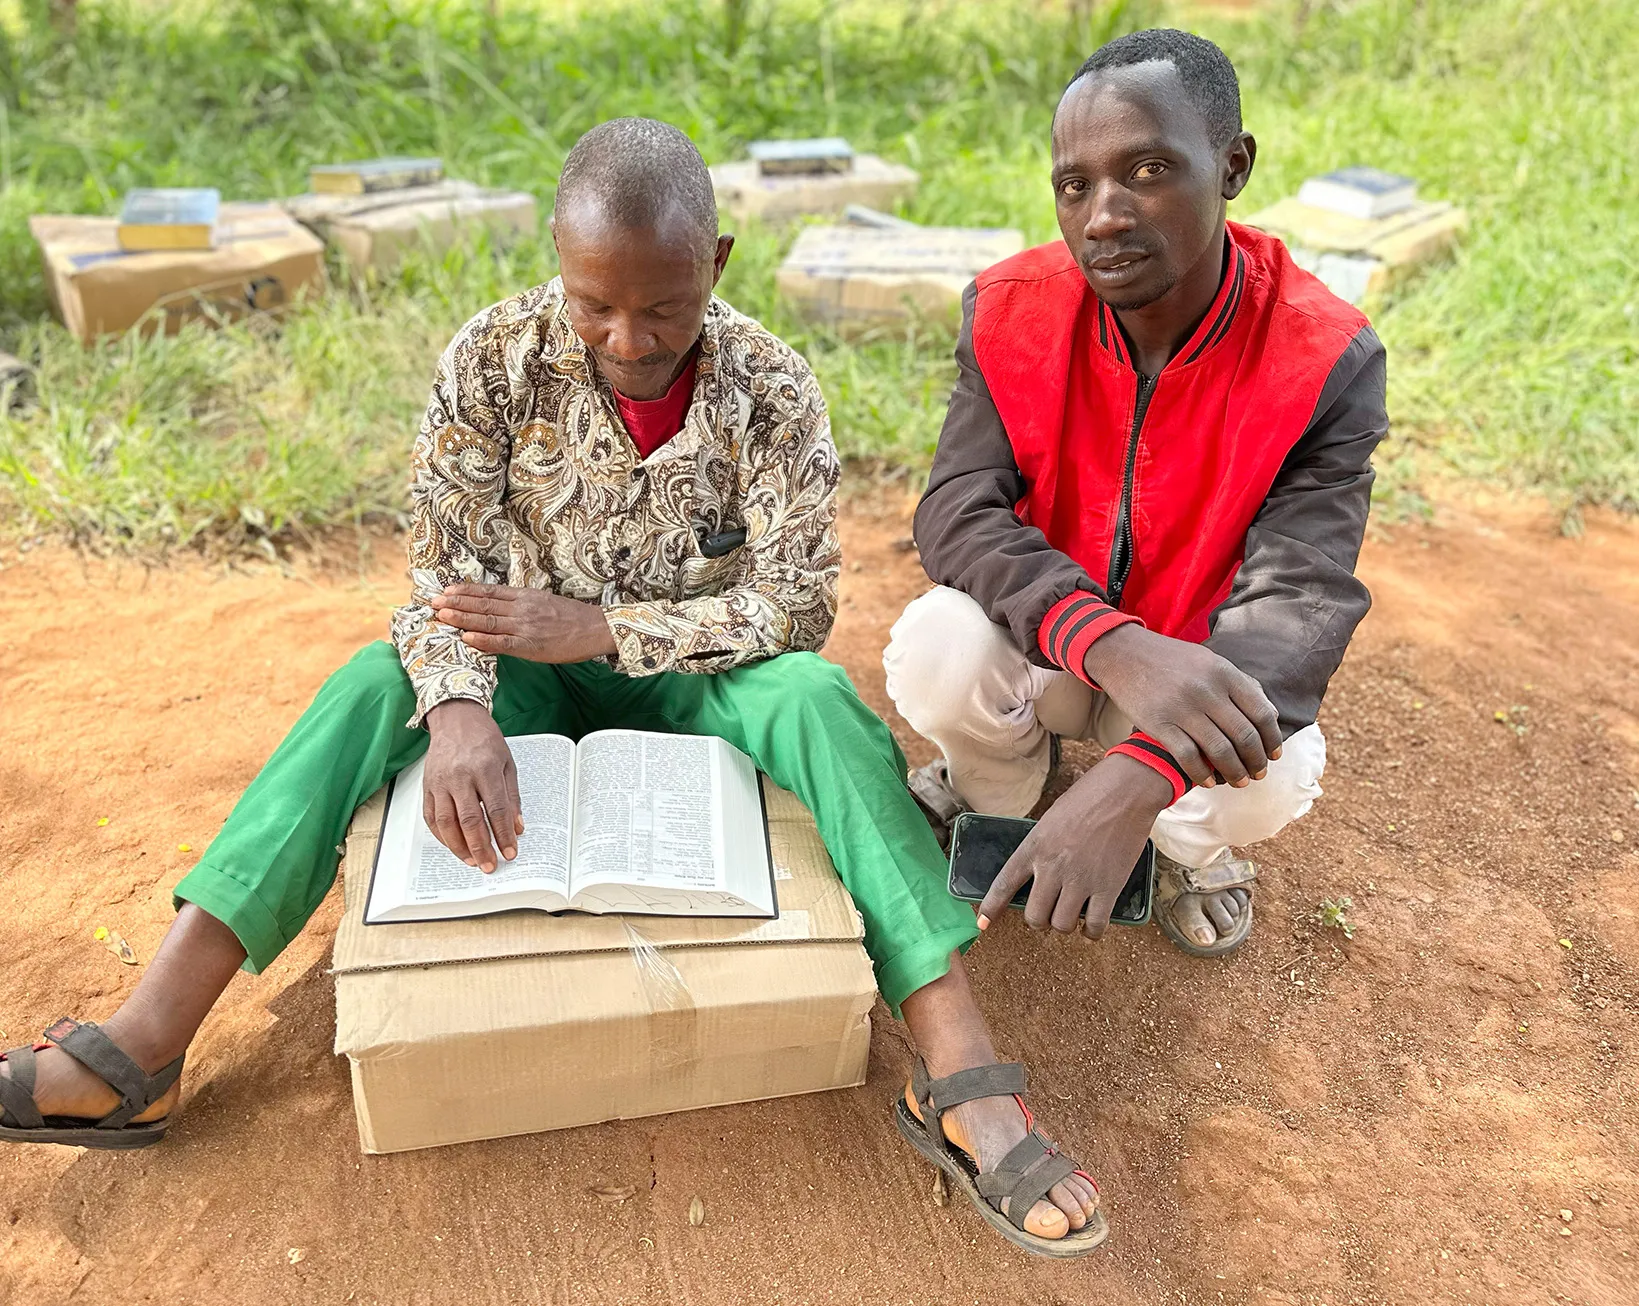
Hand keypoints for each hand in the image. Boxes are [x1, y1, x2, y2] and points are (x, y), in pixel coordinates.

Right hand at [423, 699, 522, 872]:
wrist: (456, 719)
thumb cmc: (485, 740)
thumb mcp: (508, 763)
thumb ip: (512, 797)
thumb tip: (517, 828)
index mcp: (485, 769)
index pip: (496, 810)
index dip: (503, 835)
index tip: (510, 852)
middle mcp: (460, 776)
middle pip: (470, 821)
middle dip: (481, 848)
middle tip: (490, 865)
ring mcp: (440, 782)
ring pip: (446, 823)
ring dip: (459, 847)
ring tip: (472, 861)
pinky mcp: (426, 786)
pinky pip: (431, 817)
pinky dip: (442, 836)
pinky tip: (454, 845)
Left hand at [433, 584, 618, 662]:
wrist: (596, 628)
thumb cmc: (572, 618)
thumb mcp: (545, 602)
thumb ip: (521, 603)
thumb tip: (498, 606)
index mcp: (525, 596)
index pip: (489, 592)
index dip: (465, 591)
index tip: (446, 590)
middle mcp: (522, 608)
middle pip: (483, 605)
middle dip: (456, 603)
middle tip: (433, 602)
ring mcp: (525, 626)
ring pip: (488, 621)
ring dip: (462, 618)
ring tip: (442, 616)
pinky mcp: (531, 645)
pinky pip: (502, 643)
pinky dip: (483, 641)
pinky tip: (466, 639)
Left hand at [977, 754, 1173, 937]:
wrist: (1125, 791)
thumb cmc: (1089, 797)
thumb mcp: (1052, 820)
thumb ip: (1043, 847)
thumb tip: (1041, 873)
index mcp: (1034, 846)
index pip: (1004, 884)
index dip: (991, 907)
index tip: (983, 923)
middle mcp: (1052, 867)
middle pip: (1034, 916)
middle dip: (1039, 921)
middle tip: (1048, 915)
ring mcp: (1080, 880)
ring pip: (1061, 925)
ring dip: (1064, 926)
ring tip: (1071, 916)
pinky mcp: (1108, 887)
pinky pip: (1094, 925)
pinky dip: (1091, 932)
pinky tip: (1091, 927)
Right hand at [1081, 624, 1281, 787]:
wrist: (1123, 653)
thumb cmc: (1171, 660)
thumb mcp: (1209, 661)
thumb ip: (1240, 685)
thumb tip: (1270, 714)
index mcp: (1224, 673)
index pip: (1261, 713)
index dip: (1272, 740)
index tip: (1273, 756)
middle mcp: (1206, 690)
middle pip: (1244, 736)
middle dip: (1256, 761)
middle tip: (1258, 774)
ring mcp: (1182, 708)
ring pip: (1221, 751)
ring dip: (1234, 773)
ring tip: (1238, 783)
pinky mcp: (1158, 723)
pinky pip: (1189, 757)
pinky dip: (1202, 774)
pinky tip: (1207, 781)